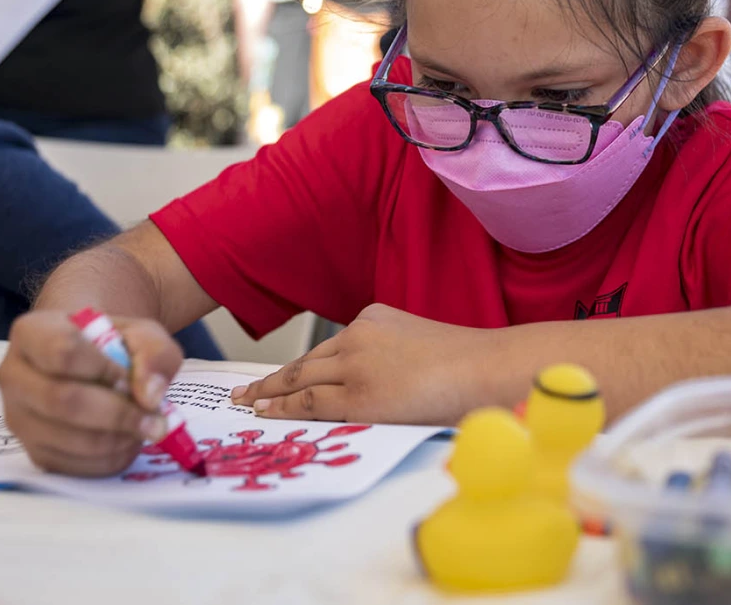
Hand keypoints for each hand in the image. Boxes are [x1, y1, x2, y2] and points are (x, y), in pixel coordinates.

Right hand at [0, 311, 183, 475]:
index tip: (132, 379)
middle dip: (118, 414)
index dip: (105, 370)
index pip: (63, 351)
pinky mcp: (33, 452)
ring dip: (118, 439)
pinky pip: (73, 466)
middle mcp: (13, 376)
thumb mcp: (142, 333)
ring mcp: (18, 418)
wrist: (92, 363)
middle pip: (63, 401)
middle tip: (156, 420)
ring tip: (143, 427)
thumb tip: (149, 396)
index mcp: (32, 332)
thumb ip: (155, 353)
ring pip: (69, 439)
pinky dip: (110, 459)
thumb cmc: (113, 344)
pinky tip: (127, 441)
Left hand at [230, 304, 497, 425]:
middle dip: (273, 377)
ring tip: (248, 403)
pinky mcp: (357, 396)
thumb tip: (379, 381)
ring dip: (270, 392)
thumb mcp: (419, 341)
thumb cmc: (467, 363)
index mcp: (373, 317)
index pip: (330, 347)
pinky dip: (284, 409)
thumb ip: (391, 353)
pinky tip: (266, 413)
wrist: (484, 368)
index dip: (302, 366)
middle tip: (246, 389)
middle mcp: (357, 335)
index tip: (283, 375)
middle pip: (306, 361)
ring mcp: (355, 365)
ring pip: (300, 380)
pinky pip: (310, 404)